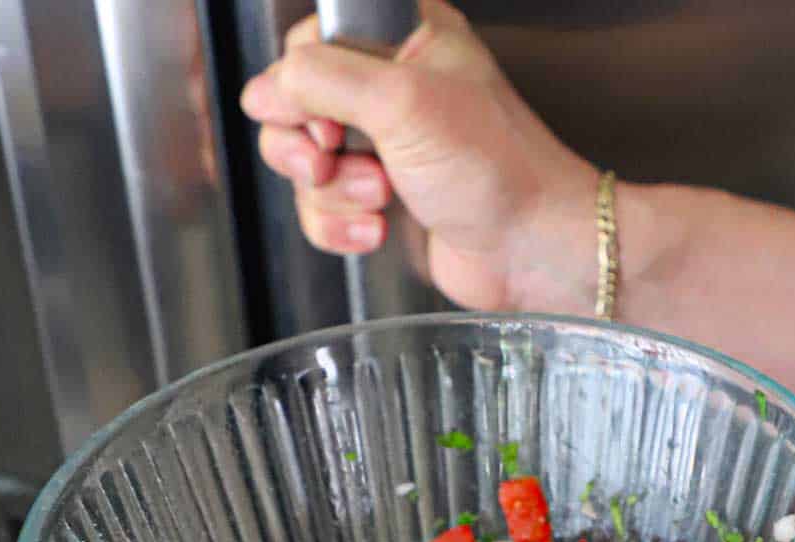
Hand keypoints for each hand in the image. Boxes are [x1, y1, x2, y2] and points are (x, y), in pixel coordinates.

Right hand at [240, 0, 600, 312]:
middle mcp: (389, 89)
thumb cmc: (496, 170)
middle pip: (294, 106)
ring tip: (379, 199)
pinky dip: (341, 228)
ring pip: (305, 166)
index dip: (300, 85)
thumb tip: (264, 90)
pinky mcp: (380, 202)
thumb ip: (322, 80)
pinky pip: (323, 211)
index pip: (308, 43)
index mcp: (403, 37)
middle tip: (335, 159)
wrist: (530, 250)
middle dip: (309, 146)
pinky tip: (377, 232)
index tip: (326, 119)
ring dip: (332, 194)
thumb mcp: (403, 102)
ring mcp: (382, 148)